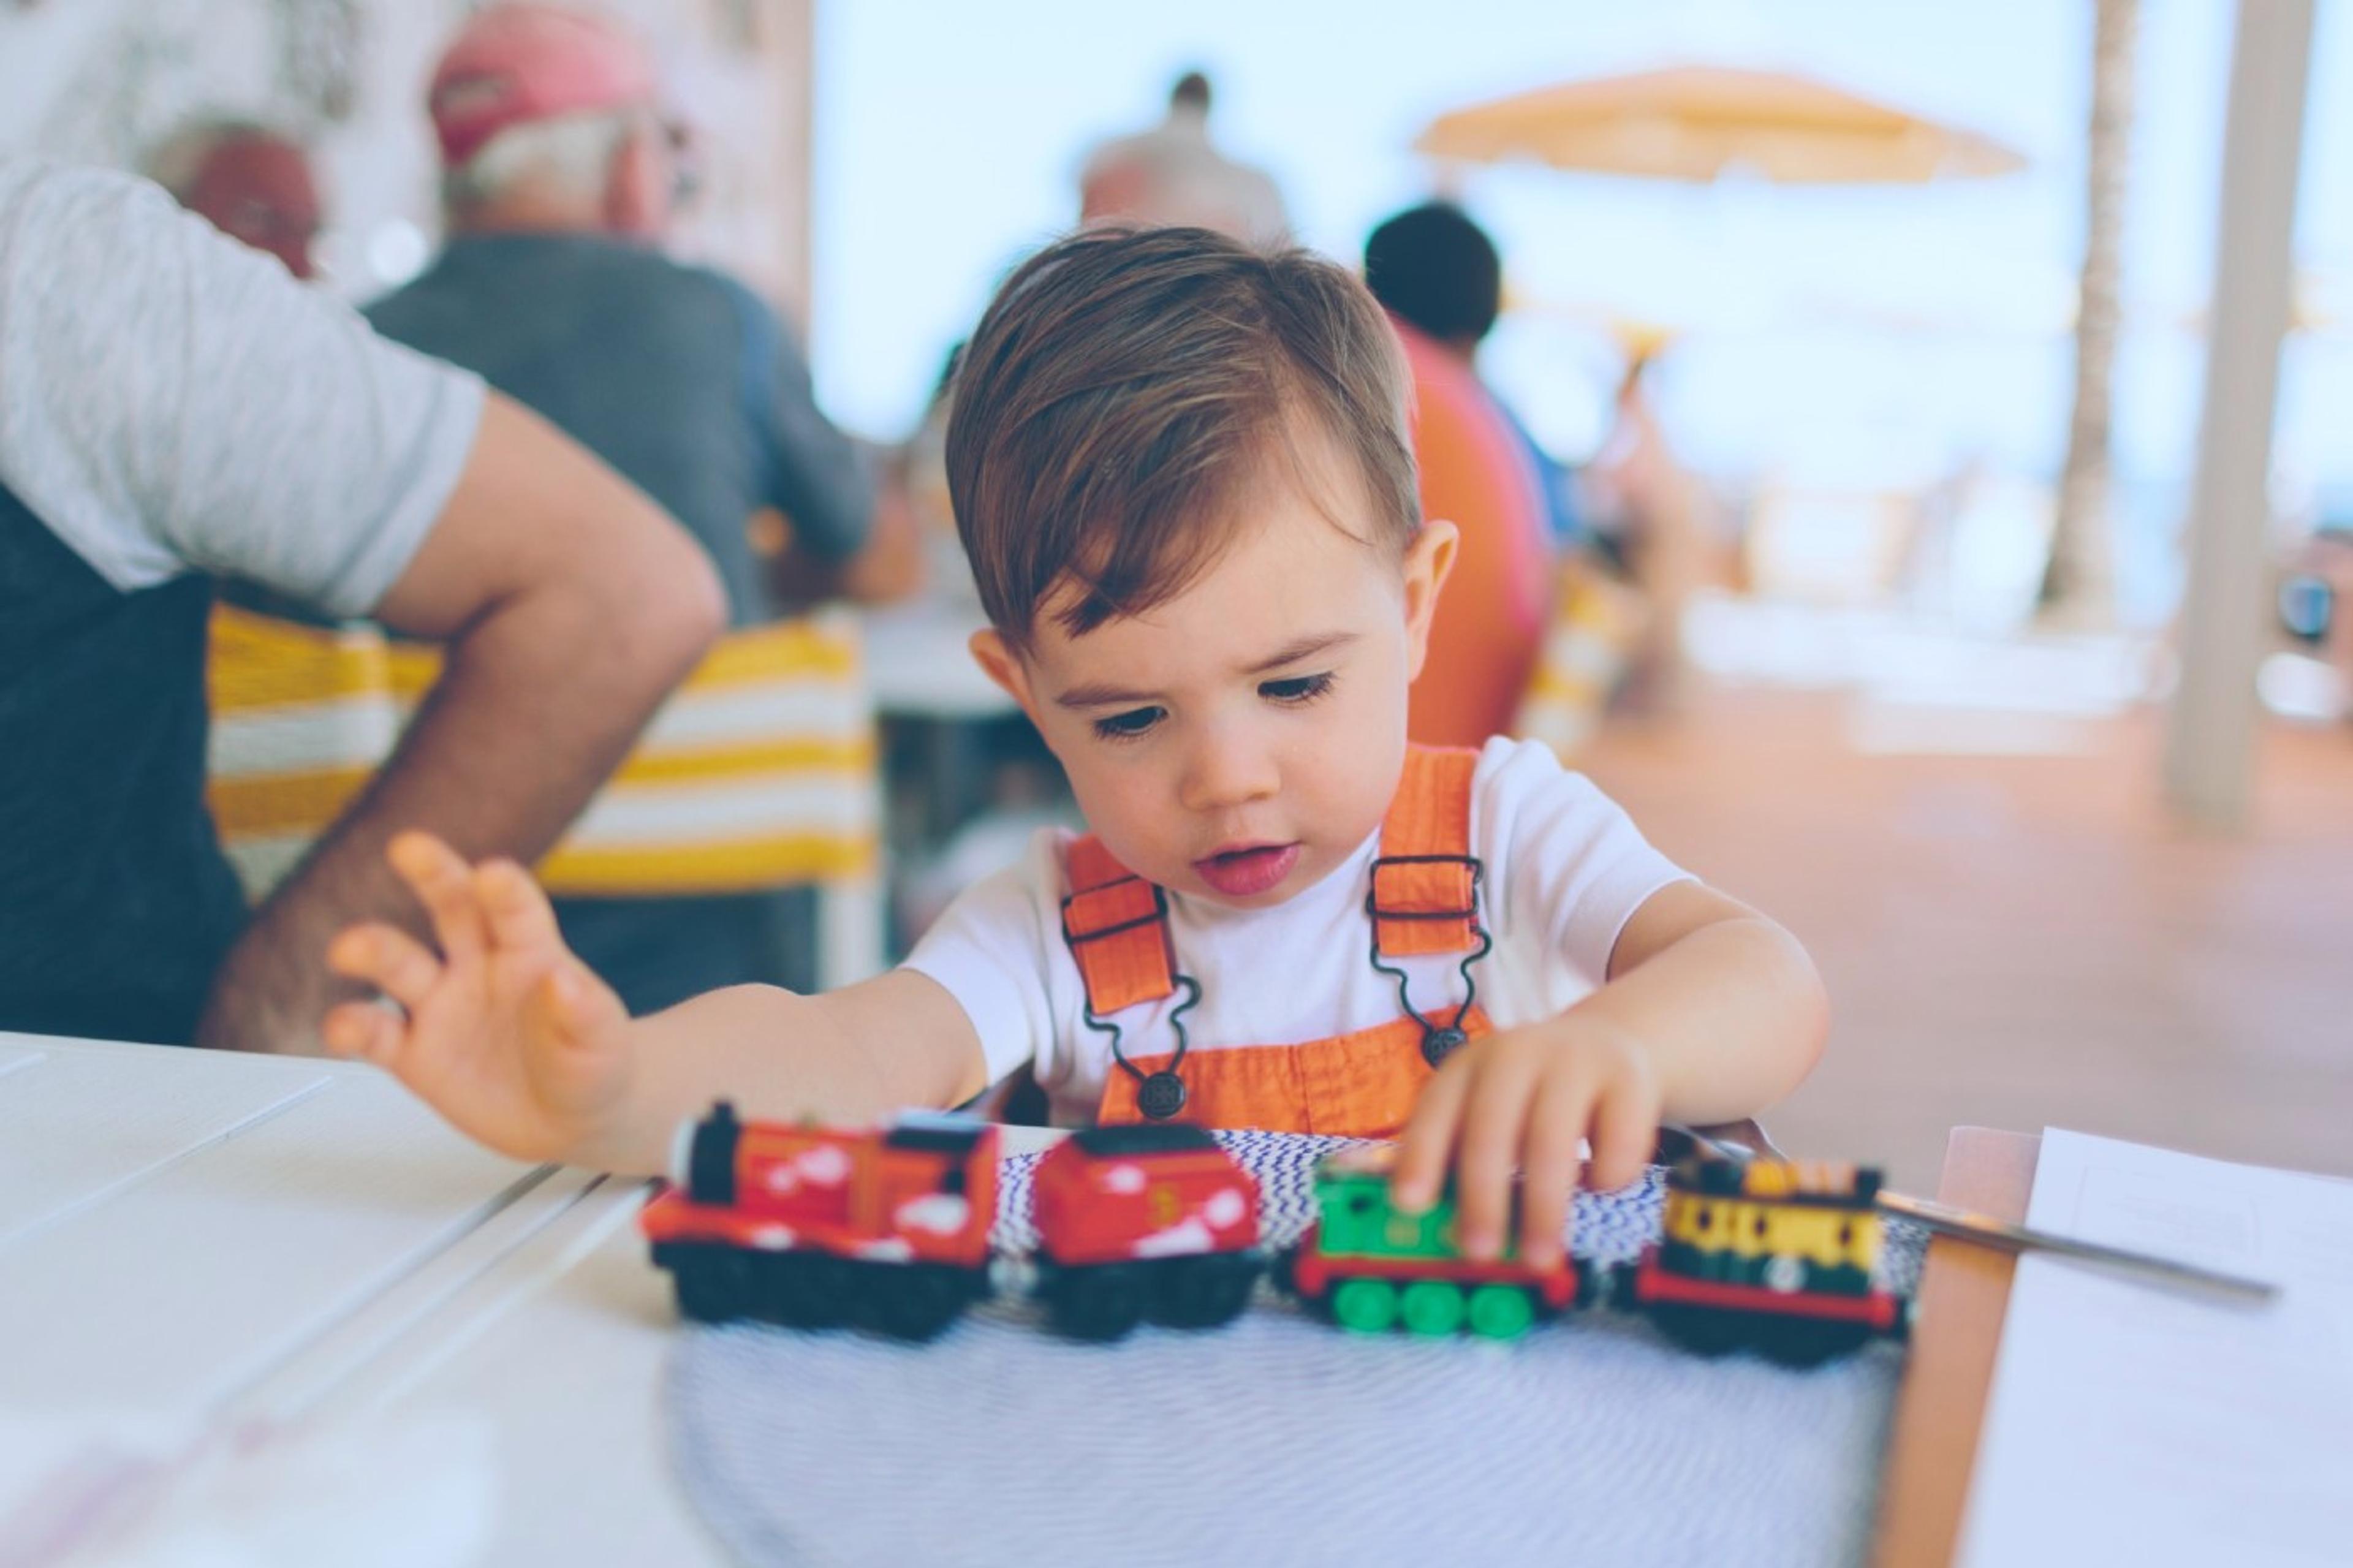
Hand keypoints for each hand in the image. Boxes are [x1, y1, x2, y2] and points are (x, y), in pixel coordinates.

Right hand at [322, 832, 633, 1165]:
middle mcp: (479, 966)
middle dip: (432, 874)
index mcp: (531, 952)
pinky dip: (353, 1028)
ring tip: (350, 948)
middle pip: (453, 908)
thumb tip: (564, 981)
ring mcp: (441, 1005)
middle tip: (409, 847)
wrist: (568, 1121)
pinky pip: (376, 1035)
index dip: (505, 890)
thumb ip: (585, 1013)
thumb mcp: (603, 1043)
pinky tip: (343, 1026)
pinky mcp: (413, 1052)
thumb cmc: (591, 1066)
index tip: (492, 874)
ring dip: (374, 950)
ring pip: (401, 965)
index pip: (516, 910)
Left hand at [1389, 1013, 1662, 1271]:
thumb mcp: (1483, 1109)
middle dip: (1482, 1198)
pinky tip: (1595, 1184)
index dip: (1420, 1157)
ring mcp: (1575, 1063)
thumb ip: (1447, 1154)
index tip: (1409, 1205)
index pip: (1436, 1110)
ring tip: (1540, 1257)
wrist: (1610, 1043)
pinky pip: (1615, 1145)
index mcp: (1468, 1066)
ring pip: (1552, 1141)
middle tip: (1479, 1253)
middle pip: (1491, 1129)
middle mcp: (1516, 1054)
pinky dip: (1603, 1179)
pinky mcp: (1629, 1082)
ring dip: (1543, 1208)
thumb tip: (1400, 1207)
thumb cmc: (1529, 1098)